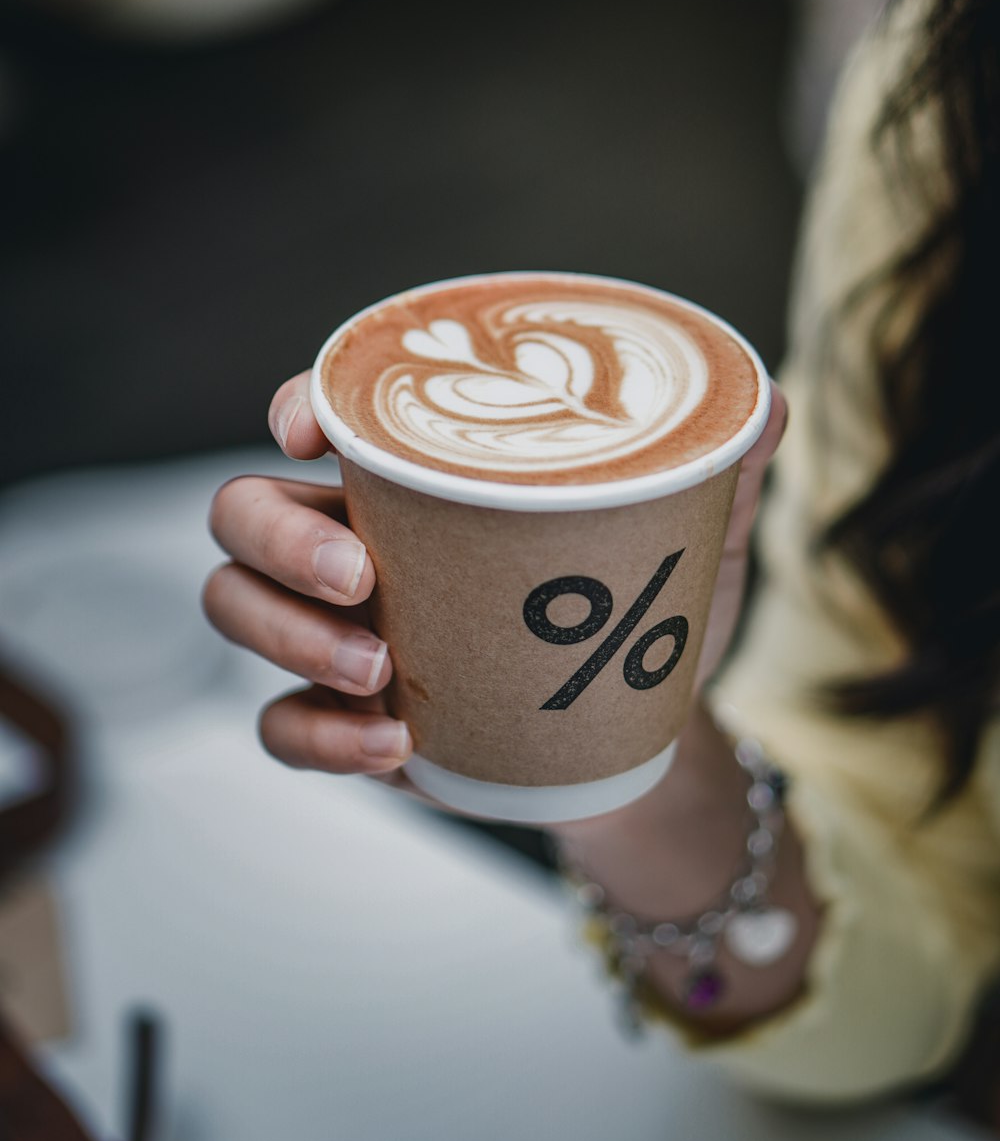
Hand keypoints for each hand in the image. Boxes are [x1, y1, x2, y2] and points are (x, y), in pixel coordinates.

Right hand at [205, 371, 785, 795]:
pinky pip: (280, 724)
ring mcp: (337, 630)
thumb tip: (766, 398)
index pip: (324, 414)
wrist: (638, 736)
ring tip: (380, 666)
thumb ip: (721, 465)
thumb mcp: (691, 535)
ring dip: (287, 635)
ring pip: (237, 606)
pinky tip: (392, 741)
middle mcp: (356, 537)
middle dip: (279, 538)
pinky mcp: (345, 718)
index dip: (298, 405)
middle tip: (361, 575)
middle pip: (243, 512)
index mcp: (417, 476)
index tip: (311, 427)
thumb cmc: (641, 610)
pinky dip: (320, 736)